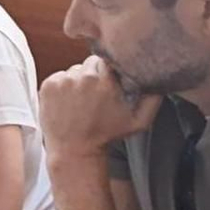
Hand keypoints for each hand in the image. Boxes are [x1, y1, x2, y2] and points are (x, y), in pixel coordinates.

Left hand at [39, 56, 161, 161]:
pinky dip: (63, 86)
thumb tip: (161, 78)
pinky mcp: (48, 85)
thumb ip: (154, 98)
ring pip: (75, 70)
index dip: (110, 70)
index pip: (109, 59)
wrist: (73, 150)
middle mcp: (84, 77)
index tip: (110, 81)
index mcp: (106, 82)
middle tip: (95, 94)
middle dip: (95, 74)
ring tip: (81, 101)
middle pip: (92, 62)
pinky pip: (59, 76)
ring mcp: (63, 81)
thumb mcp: (138, 121)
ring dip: (79, 80)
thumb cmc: (106, 136)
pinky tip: (68, 102)